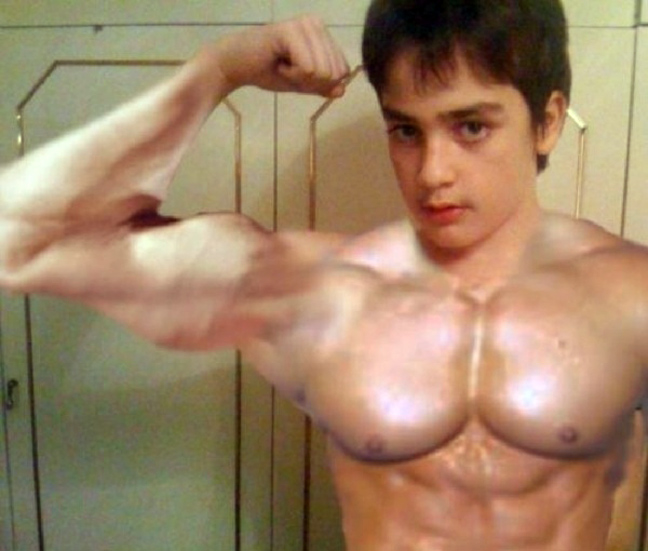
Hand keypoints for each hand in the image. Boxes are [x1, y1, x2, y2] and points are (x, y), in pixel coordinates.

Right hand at [208, 16, 350, 97]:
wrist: (236, 65)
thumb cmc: (268, 71)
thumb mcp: (302, 83)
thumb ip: (323, 86)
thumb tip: (341, 91)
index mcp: (323, 33)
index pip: (342, 70)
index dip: (320, 83)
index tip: (297, 73)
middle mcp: (317, 23)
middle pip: (334, 73)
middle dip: (310, 82)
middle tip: (288, 70)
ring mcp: (305, 25)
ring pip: (323, 72)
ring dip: (299, 78)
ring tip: (282, 65)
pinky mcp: (291, 31)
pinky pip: (308, 68)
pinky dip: (292, 75)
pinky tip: (278, 63)